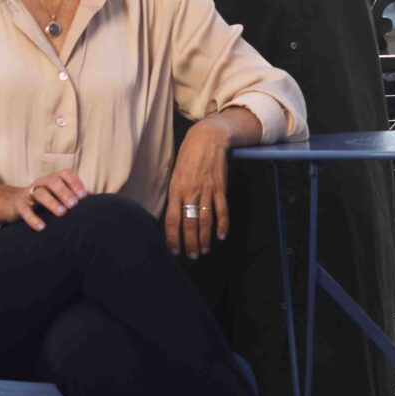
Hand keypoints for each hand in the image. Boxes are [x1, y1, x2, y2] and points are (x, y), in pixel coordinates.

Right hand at [13, 168, 87, 230]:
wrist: (16, 202)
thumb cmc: (47, 199)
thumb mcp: (60, 195)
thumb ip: (77, 197)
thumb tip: (99, 202)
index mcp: (55, 178)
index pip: (66, 174)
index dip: (75, 183)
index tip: (84, 196)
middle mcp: (42, 182)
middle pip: (53, 182)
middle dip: (64, 192)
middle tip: (74, 204)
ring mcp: (29, 192)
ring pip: (40, 193)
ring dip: (52, 202)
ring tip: (62, 213)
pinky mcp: (19, 204)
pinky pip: (25, 210)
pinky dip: (33, 218)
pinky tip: (42, 227)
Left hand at [166, 120, 233, 257]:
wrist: (207, 139)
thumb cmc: (188, 156)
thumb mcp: (175, 174)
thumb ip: (175, 194)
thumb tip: (174, 216)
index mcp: (176, 190)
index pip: (172, 219)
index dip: (173, 237)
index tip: (173, 251)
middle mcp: (190, 192)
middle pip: (189, 223)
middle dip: (189, 243)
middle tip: (191, 256)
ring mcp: (206, 190)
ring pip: (205, 220)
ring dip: (204, 238)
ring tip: (203, 251)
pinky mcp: (220, 187)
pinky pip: (221, 209)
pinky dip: (222, 224)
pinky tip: (221, 235)